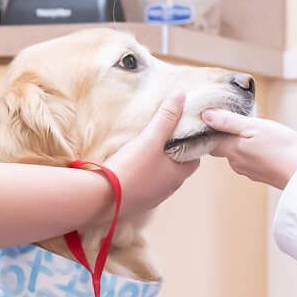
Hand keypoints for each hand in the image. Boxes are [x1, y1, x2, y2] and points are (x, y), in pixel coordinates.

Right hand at [103, 93, 200, 213]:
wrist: (101, 198)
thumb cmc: (131, 168)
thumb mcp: (150, 138)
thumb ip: (166, 116)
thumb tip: (180, 94)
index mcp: (178, 176)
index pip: (195, 159)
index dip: (190, 144)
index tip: (181, 131)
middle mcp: (168, 190)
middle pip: (177, 168)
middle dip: (172, 153)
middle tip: (161, 136)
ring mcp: (151, 198)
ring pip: (159, 177)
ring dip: (155, 165)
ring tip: (144, 148)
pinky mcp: (135, 202)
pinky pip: (143, 186)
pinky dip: (141, 175)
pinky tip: (128, 165)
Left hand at [197, 109, 296, 189]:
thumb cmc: (281, 147)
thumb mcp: (255, 126)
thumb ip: (228, 121)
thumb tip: (205, 115)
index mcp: (231, 149)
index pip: (209, 139)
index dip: (211, 128)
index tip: (217, 117)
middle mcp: (235, 163)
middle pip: (222, 146)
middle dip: (228, 134)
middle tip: (240, 120)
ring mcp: (247, 170)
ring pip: (237, 152)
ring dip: (243, 142)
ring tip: (256, 132)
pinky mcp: (259, 174)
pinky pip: (250, 160)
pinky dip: (253, 152)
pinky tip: (266, 146)